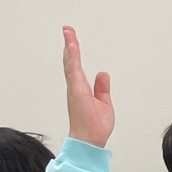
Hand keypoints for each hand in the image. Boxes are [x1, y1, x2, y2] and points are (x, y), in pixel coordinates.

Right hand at [61, 26, 113, 147]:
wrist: (90, 141)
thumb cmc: (95, 127)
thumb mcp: (104, 103)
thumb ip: (102, 88)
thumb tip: (103, 73)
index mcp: (81, 90)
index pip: (77, 67)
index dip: (74, 53)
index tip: (72, 40)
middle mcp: (75, 87)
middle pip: (70, 62)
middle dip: (69, 45)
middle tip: (68, 30)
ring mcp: (75, 88)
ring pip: (71, 63)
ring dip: (70, 47)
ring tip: (69, 33)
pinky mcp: (77, 91)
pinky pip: (74, 70)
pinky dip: (72, 57)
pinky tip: (72, 46)